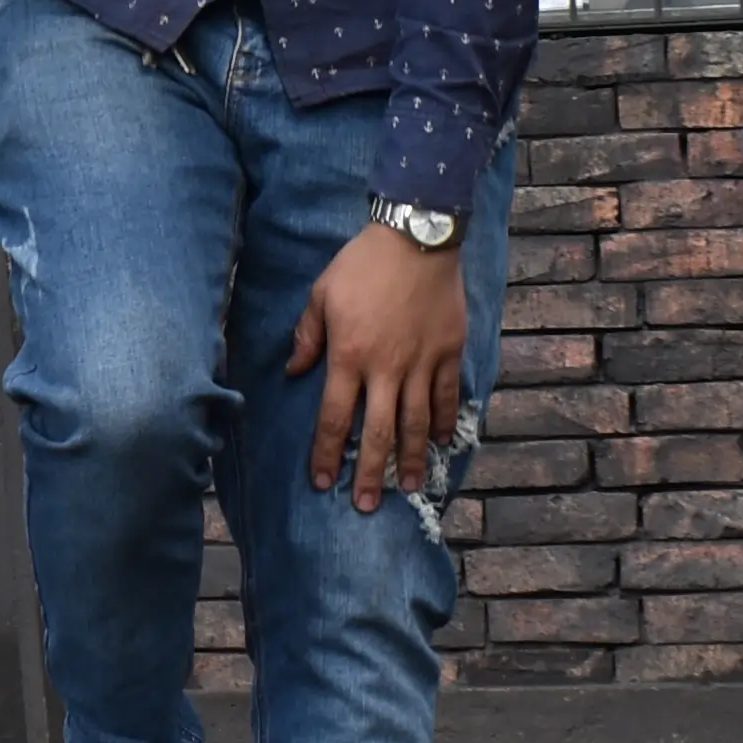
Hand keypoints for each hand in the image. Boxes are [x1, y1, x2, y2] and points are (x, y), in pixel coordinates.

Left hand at [289, 220, 471, 512]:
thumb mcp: (322, 294)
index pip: (334, 419)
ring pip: (416, 423)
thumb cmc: (363, 263)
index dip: (328, 454)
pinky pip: (448, 396)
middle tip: (367, 506)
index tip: (323, 482)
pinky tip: (440, 443)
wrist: (417, 236)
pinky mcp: (449, 352)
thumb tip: (293, 370)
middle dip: (371, 473)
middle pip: (378, 432)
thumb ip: (308, 336)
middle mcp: (385, 368)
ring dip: (411, 459)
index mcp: (348, 356)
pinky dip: (444, 422)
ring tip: (409, 488)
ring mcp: (421, 363)